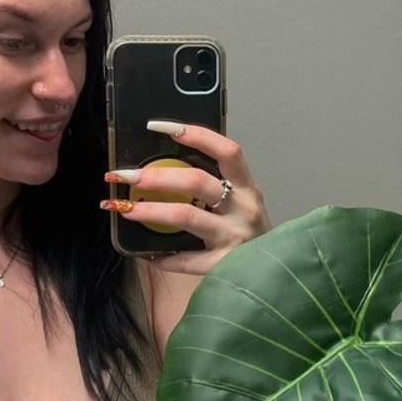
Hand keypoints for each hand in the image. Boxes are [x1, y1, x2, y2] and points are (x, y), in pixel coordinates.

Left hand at [103, 123, 270, 274]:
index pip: (227, 151)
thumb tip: (163, 170)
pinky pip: (186, 259)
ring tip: (126, 209)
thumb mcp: (241, 203)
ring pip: (186, 215)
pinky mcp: (223, 265)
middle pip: (197, 181)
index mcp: (248, 188)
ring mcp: (235, 237)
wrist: (275, 273)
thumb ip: (214, 186)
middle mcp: (244, 209)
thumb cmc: (248, 232)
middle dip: (157, 175)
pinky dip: (163, 256)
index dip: (197, 135)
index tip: (162, 127)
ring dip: (151, 210)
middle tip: (127, 175)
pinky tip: (147, 254)